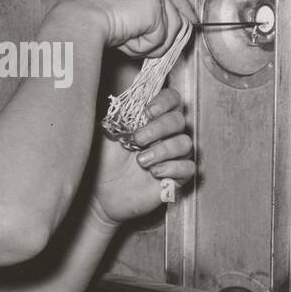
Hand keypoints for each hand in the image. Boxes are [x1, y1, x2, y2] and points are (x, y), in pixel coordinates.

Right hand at [47, 0, 196, 57]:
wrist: (78, 20)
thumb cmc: (85, 19)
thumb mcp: (116, 11)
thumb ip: (139, 15)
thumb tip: (157, 32)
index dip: (182, 10)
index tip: (191, 22)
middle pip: (177, 12)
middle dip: (170, 36)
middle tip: (152, 48)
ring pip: (170, 30)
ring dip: (150, 44)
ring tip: (126, 40)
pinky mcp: (155, 6)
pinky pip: (161, 38)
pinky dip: (144, 47)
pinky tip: (126, 39)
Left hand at [88, 88, 195, 226]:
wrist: (102, 192)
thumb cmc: (104, 160)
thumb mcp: (107, 133)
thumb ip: (121, 114)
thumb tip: (132, 100)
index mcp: (152, 119)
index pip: (172, 100)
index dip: (165, 102)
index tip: (148, 112)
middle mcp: (166, 135)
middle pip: (179, 120)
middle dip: (159, 128)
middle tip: (138, 140)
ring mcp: (173, 156)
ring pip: (185, 144)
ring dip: (163, 150)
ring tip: (141, 161)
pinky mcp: (177, 177)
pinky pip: (188, 167)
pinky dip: (172, 168)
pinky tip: (154, 172)